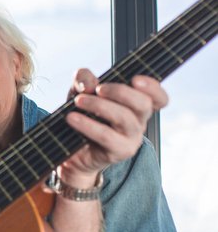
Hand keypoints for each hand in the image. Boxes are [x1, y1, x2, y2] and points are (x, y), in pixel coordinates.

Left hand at [61, 68, 167, 183]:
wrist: (72, 152)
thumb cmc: (82, 116)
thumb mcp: (80, 92)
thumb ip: (83, 80)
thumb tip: (87, 84)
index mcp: (136, 106)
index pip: (158, 98)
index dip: (153, 87)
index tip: (135, 79)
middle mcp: (139, 122)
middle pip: (143, 104)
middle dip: (120, 92)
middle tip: (98, 89)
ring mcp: (132, 138)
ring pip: (124, 118)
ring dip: (100, 106)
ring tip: (78, 101)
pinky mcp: (119, 151)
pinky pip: (106, 136)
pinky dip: (88, 125)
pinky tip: (72, 118)